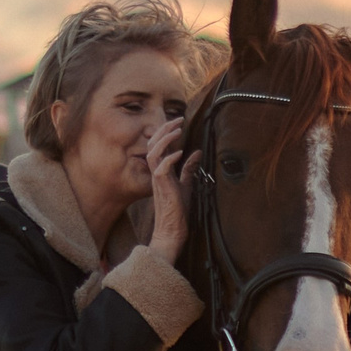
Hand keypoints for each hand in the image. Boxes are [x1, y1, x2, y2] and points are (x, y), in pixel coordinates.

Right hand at [144, 121, 195, 254]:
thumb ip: (189, 168)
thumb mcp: (186, 184)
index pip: (159, 145)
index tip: (179, 121)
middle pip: (153, 144)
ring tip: (178, 130)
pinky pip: (161, 168)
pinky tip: (181, 153)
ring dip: (165, 139)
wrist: (172, 230)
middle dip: (164, 129)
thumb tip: (197, 152)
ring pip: (153, 152)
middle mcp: (156, 172)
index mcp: (161, 170)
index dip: (167, 131)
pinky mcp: (161, 188)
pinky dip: (170, 158)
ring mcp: (157, 179)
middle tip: (178, 119)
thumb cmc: (177, 210)